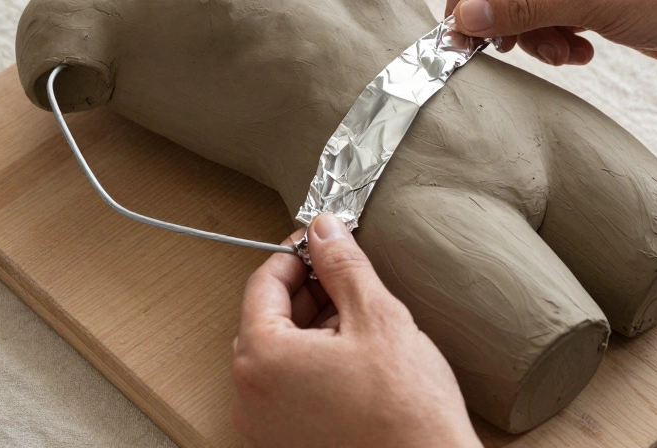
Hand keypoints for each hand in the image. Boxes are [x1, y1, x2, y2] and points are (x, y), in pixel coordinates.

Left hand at [231, 214, 479, 447]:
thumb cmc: (406, 411)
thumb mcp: (377, 317)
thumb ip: (343, 265)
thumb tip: (324, 230)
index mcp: (261, 358)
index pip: (262, 283)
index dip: (295, 256)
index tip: (321, 244)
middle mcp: (249, 397)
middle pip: (266, 319)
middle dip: (306, 294)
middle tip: (347, 282)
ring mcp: (264, 427)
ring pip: (278, 355)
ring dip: (312, 330)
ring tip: (360, 326)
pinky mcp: (284, 444)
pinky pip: (285, 390)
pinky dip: (311, 366)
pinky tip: (355, 362)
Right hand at [445, 0, 656, 71]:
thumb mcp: (594, 0)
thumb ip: (523, 7)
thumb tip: (464, 17)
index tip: (461, 25)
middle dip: (505, 15)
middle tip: (500, 53)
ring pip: (525, 1)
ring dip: (534, 34)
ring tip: (564, 53)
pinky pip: (550, 17)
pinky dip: (556, 39)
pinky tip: (583, 52)